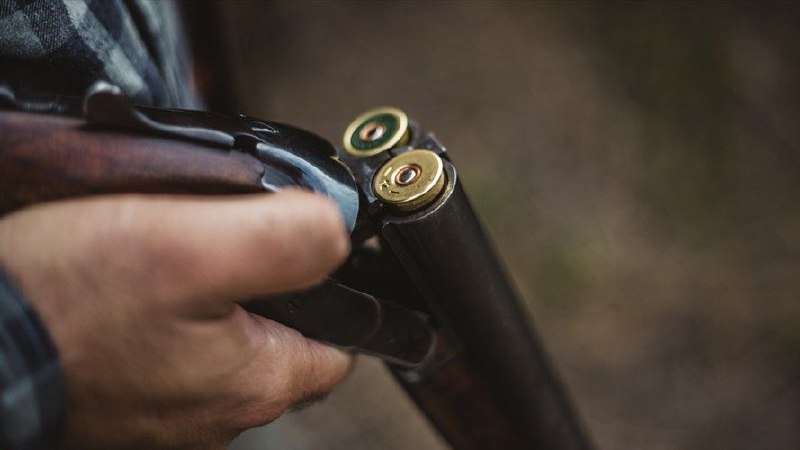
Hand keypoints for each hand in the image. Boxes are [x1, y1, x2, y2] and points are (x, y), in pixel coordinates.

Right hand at [0, 191, 351, 448]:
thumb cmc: (65, 305)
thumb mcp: (190, 247)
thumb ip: (283, 240)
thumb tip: (334, 230)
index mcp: (255, 383)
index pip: (336, 346)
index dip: (331, 295)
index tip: (304, 262)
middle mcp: (217, 415)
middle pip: (277, 344)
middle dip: (263, 295)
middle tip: (225, 250)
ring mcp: (166, 417)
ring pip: (218, 350)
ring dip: (206, 307)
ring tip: (171, 268)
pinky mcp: (124, 405)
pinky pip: (168, 358)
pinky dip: (160, 325)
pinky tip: (131, 298)